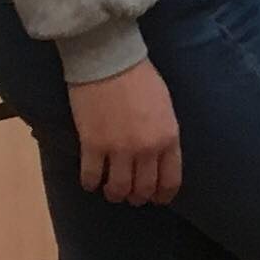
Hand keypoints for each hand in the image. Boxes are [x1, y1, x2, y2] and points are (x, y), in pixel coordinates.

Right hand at [66, 60, 184, 205]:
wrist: (110, 59)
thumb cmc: (140, 77)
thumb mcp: (165, 107)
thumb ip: (164, 134)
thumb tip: (159, 157)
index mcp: (168, 138)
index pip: (169, 181)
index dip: (162, 196)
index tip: (156, 200)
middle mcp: (146, 149)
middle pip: (143, 189)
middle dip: (137, 197)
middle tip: (130, 195)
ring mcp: (119, 149)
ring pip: (118, 189)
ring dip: (114, 194)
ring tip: (110, 189)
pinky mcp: (93, 145)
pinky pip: (91, 177)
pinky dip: (90, 183)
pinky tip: (90, 180)